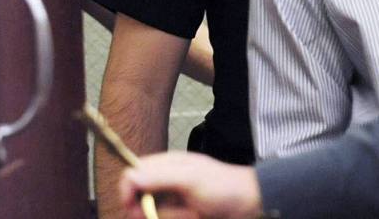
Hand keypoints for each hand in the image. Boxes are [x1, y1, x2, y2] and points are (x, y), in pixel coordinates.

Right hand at [119, 152, 263, 218]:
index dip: (128, 193)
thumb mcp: (191, 179)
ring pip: (155, 215)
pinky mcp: (180, 214)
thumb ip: (159, 176)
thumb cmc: (224, 187)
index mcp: (166, 165)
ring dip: (172, 218)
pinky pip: (165, 218)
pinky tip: (194, 216)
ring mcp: (173, 200)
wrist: (250, 205)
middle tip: (178, 213)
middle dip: (152, 212)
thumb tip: (130, 177)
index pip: (132, 175)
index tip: (135, 210)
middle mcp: (165, 182)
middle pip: (139, 201)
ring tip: (193, 214)